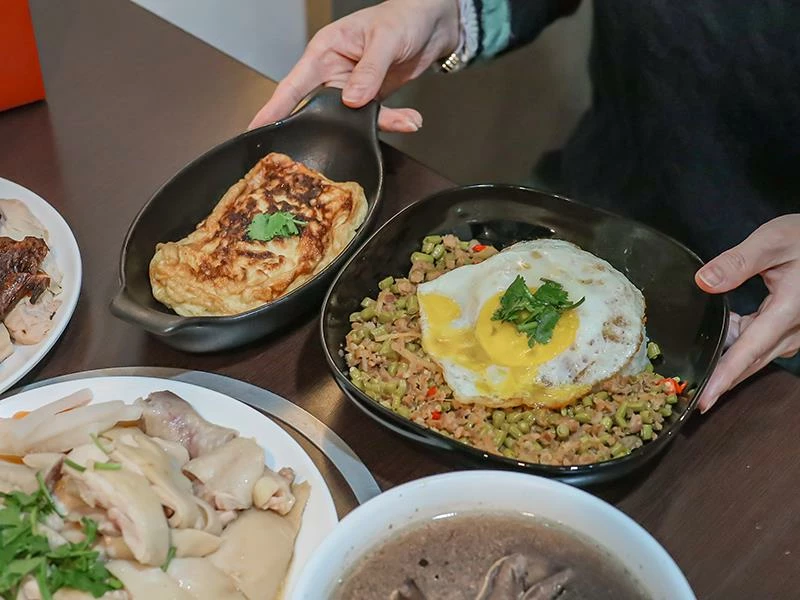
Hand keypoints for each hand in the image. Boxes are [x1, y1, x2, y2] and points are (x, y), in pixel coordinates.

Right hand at [249, 0, 459, 132]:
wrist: (431, 23)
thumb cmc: (401, 18)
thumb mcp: (384, 40)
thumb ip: (369, 71)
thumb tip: (352, 100)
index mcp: (324, 53)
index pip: (293, 85)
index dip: (274, 109)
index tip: (257, 129)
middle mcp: (333, 73)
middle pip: (318, 109)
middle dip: (326, 131)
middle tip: (326, 152)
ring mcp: (352, 89)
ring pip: (351, 119)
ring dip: (376, 125)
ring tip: (404, 121)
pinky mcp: (371, 99)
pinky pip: (375, 118)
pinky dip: (393, 122)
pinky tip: (410, 120)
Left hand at [695, 214, 799, 412]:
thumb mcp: (772, 241)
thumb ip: (737, 262)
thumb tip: (703, 282)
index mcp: (788, 311)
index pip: (750, 351)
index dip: (725, 376)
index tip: (706, 399)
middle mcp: (794, 328)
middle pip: (751, 361)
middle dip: (721, 378)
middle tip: (690, 393)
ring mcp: (795, 331)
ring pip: (756, 355)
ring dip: (729, 360)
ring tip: (699, 367)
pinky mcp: (791, 327)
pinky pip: (761, 344)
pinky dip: (739, 345)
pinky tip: (723, 334)